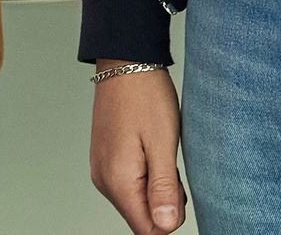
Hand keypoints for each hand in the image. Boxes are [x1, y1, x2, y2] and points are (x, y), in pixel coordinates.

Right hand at [90, 66, 185, 231]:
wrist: (124, 61)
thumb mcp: (163, 142)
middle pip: (142, 218)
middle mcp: (104, 180)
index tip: (178, 186)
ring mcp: (102, 170)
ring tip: (161, 152)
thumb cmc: (145, 95)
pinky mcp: (106, 160)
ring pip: (137, 202)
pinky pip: (130, 185)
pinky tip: (151, 149)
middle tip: (171, 164)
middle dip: (166, 201)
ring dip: (157, 186)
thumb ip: (164, 189)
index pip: (148, 230)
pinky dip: (147, 176)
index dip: (171, 217)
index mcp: (118, 180)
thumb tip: (166, 227)